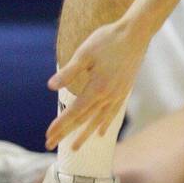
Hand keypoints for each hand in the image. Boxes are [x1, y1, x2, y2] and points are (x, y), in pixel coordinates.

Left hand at [46, 18, 149, 150]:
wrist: (136, 34)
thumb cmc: (108, 40)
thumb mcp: (84, 53)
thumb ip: (69, 72)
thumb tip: (51, 87)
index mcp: (97, 88)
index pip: (74, 112)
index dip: (60, 125)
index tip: (48, 135)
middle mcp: (108, 97)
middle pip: (83, 120)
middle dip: (66, 133)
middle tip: (50, 145)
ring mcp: (117, 95)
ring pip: (98, 120)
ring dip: (84, 135)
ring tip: (74, 149)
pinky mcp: (124, 91)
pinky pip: (112, 114)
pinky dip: (104, 124)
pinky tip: (100, 132)